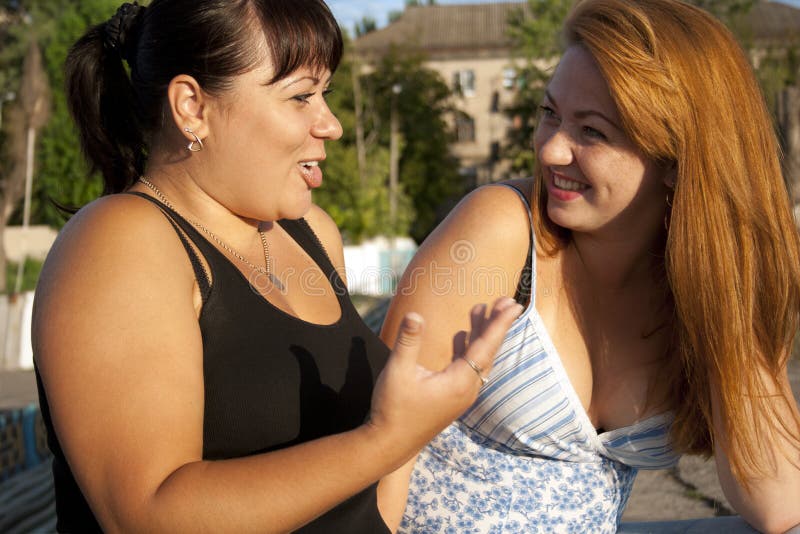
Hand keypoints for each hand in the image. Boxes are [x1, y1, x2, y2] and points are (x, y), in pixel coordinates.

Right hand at [367, 297, 522, 464]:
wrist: (389, 444)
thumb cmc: (393, 408)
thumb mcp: (398, 371)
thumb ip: (408, 341)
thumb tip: (415, 315)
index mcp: (459, 382)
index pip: (485, 346)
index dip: (500, 324)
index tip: (513, 305)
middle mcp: (467, 389)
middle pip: (488, 352)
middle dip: (496, 325)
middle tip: (504, 301)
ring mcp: (462, 396)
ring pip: (479, 360)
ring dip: (482, 335)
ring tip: (482, 311)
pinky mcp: (453, 398)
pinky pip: (470, 369)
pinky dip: (470, 349)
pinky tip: (463, 337)